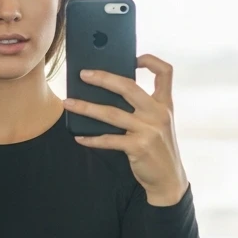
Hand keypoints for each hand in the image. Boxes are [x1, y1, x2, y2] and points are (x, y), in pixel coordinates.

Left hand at [64, 55, 188, 204]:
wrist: (168, 179)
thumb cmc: (158, 149)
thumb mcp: (159, 124)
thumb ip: (144, 109)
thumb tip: (110, 95)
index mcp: (165, 104)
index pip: (165, 72)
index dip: (150, 60)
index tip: (134, 58)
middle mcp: (159, 114)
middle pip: (129, 87)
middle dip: (103, 78)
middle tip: (84, 74)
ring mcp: (149, 130)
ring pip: (112, 113)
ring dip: (86, 107)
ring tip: (69, 103)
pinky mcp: (139, 147)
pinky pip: (109, 140)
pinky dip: (92, 139)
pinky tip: (79, 137)